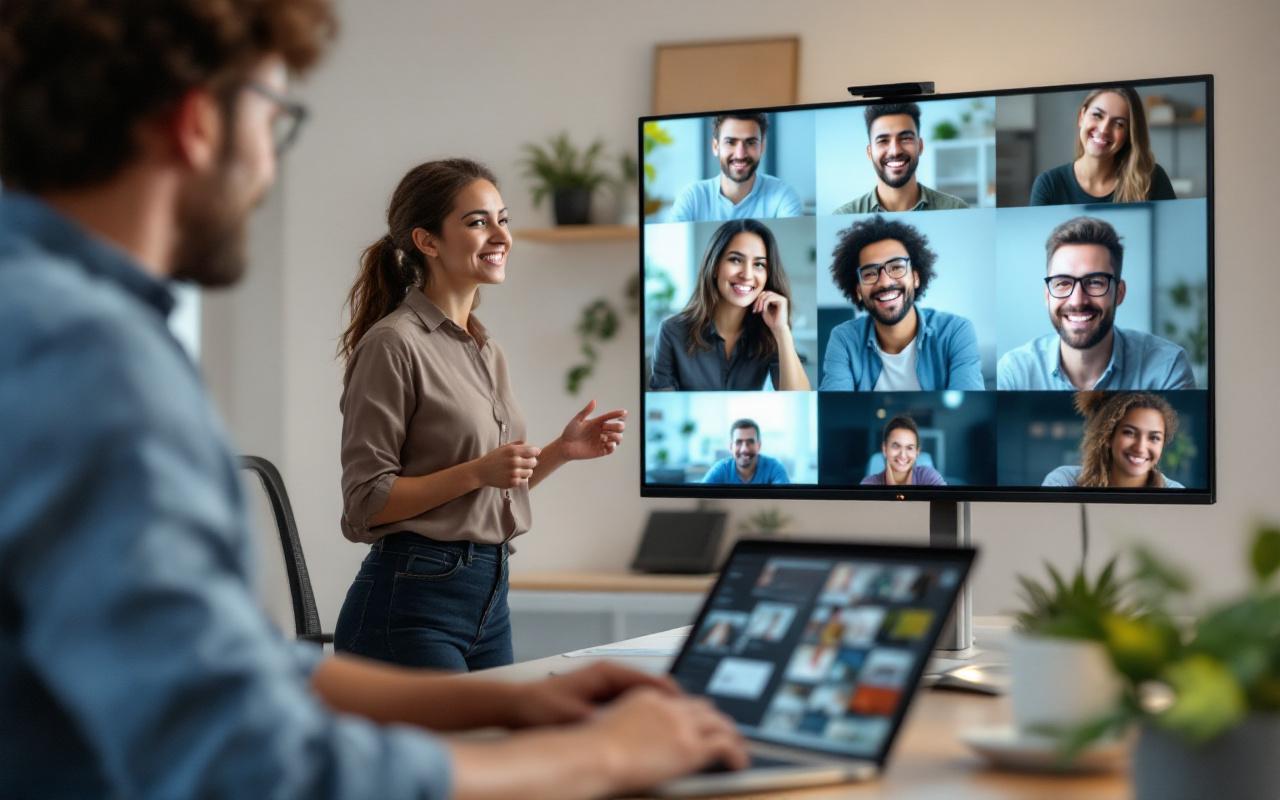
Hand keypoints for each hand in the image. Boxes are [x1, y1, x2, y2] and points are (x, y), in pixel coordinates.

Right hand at [474, 442, 539, 488]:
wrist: (481, 472)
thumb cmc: (492, 458)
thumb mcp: (503, 448)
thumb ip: (516, 445)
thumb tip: (529, 444)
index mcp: (513, 451)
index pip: (533, 451)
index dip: (535, 452)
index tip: (534, 453)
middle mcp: (514, 461)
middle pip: (534, 462)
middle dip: (531, 461)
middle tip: (526, 462)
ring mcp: (514, 473)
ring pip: (530, 472)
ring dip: (527, 470)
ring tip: (519, 469)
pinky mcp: (512, 482)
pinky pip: (524, 480)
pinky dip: (521, 478)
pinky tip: (514, 475)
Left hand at [506, 661, 678, 727]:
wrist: (518, 706)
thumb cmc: (540, 707)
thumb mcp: (573, 717)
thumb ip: (601, 721)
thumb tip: (626, 729)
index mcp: (607, 672)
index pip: (650, 679)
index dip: (671, 696)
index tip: (686, 710)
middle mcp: (610, 675)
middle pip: (652, 687)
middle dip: (670, 705)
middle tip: (687, 723)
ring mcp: (607, 685)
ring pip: (643, 697)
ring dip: (658, 711)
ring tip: (674, 730)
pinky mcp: (602, 697)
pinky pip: (632, 704)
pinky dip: (643, 716)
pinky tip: (650, 733)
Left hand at [559, 400, 625, 460]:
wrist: (565, 447)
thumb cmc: (569, 432)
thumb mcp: (577, 420)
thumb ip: (586, 411)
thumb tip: (594, 401)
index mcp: (598, 422)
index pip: (612, 416)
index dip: (619, 414)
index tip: (624, 412)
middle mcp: (603, 431)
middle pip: (619, 427)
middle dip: (618, 426)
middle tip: (607, 428)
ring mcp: (603, 441)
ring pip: (619, 438)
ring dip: (616, 436)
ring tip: (604, 437)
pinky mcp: (601, 451)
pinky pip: (612, 449)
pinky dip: (613, 446)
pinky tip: (607, 443)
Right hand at [585, 687, 748, 792]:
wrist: (596, 755)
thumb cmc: (593, 748)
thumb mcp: (611, 725)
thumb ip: (630, 725)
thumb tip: (636, 739)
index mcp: (649, 697)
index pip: (681, 701)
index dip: (695, 712)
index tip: (701, 720)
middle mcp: (669, 707)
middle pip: (704, 708)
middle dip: (717, 720)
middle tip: (726, 732)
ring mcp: (682, 725)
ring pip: (719, 723)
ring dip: (731, 735)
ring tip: (739, 748)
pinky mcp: (691, 746)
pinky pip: (725, 745)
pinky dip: (737, 753)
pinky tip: (739, 763)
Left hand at [753, 290, 789, 333]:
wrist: (777, 328)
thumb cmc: (771, 321)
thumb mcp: (763, 309)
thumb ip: (761, 302)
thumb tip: (755, 294)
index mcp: (776, 299)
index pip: (764, 294)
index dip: (757, 300)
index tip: (754, 309)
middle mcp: (780, 297)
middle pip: (765, 293)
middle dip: (758, 300)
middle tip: (755, 309)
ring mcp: (782, 298)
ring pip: (767, 294)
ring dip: (760, 302)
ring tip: (758, 310)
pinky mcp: (783, 301)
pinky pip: (770, 298)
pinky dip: (765, 303)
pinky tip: (764, 310)